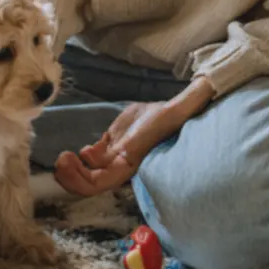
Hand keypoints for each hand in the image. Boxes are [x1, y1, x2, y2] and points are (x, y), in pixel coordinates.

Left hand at [54, 78, 214, 196]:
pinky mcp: (110, 146)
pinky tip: (75, 153)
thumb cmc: (175, 114)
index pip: (103, 181)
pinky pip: (91, 160)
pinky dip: (80, 160)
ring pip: (87, 172)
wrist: (173, 112)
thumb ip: (192, 100)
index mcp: (130, 161)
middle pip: (91, 182)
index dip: (83, 180)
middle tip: (61, 161)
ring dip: (72, 170)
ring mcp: (114, 156)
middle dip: (72, 178)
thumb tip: (208, 86)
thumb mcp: (178, 109)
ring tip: (63, 157)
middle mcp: (120, 164)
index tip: (73, 160)